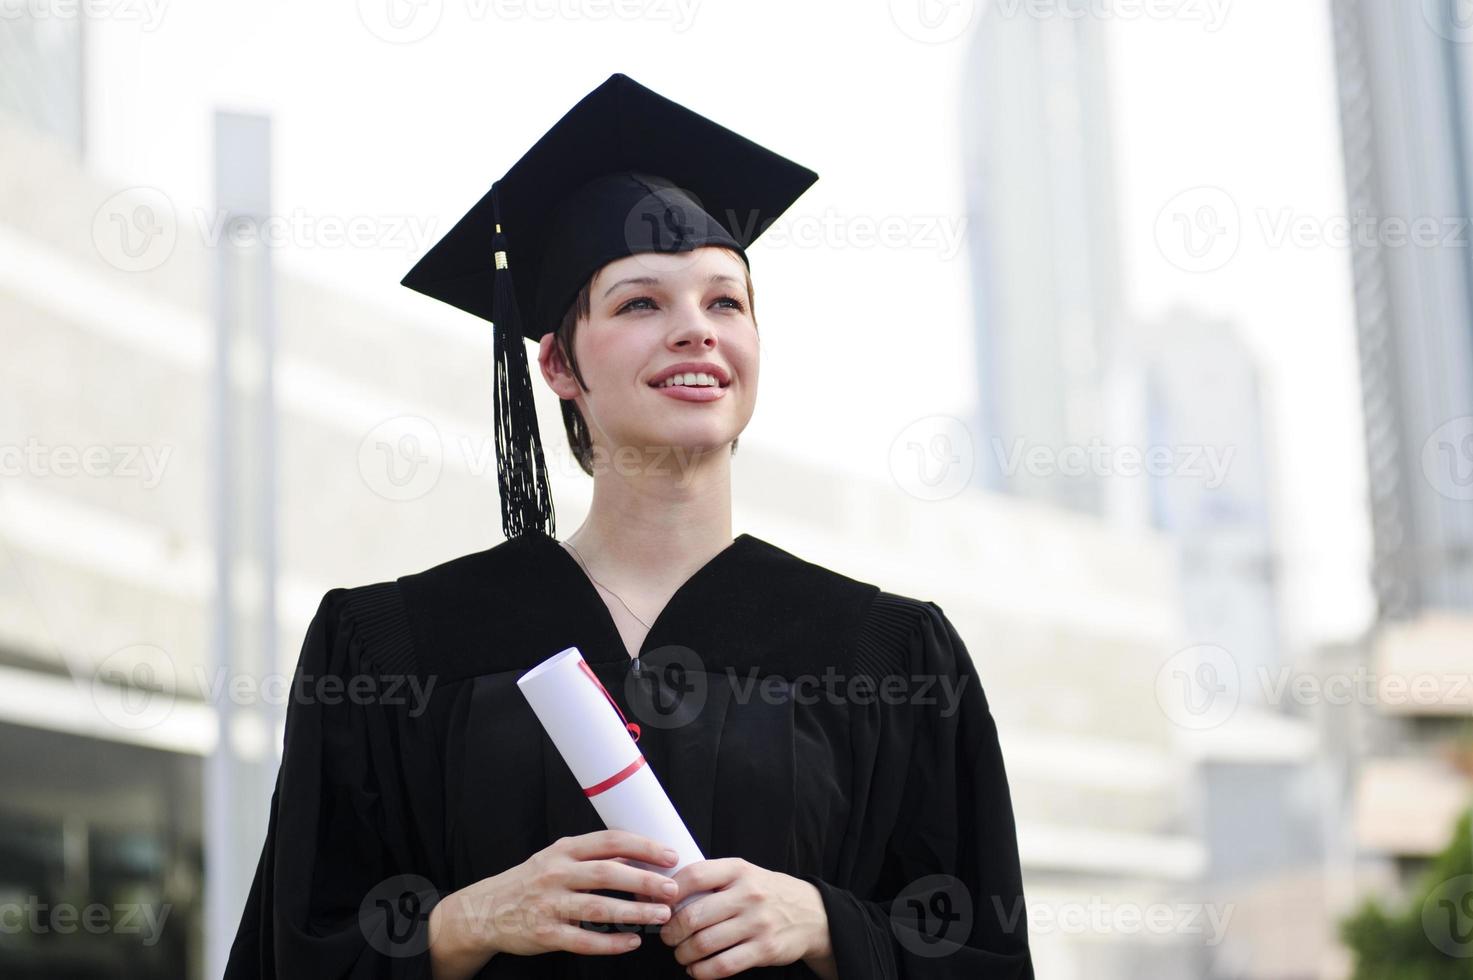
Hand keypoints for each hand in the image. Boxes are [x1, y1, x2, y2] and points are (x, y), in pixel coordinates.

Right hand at [428, 830, 679, 978]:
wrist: (485, 910)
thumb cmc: (531, 882)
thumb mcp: (556, 858)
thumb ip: (591, 858)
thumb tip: (639, 859)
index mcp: (564, 849)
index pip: (610, 841)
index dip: (643, 847)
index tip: (669, 856)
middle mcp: (556, 873)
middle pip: (608, 873)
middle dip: (645, 881)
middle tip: (672, 889)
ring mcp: (549, 904)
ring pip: (599, 908)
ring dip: (634, 912)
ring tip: (661, 916)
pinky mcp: (544, 934)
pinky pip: (583, 940)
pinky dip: (610, 943)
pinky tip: (631, 942)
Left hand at [657, 858, 831, 978]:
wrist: (812, 913)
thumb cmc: (766, 893)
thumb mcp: (743, 875)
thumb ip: (711, 880)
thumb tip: (663, 893)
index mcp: (738, 869)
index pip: (694, 875)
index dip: (669, 892)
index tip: (659, 904)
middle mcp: (748, 894)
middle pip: (694, 915)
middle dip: (671, 931)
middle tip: (667, 937)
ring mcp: (757, 923)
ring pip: (704, 943)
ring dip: (683, 954)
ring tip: (681, 954)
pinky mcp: (764, 949)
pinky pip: (723, 966)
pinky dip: (701, 972)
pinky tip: (696, 969)